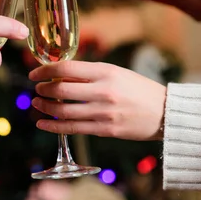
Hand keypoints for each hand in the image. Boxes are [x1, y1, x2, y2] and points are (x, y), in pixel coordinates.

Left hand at [29, 61, 165, 140]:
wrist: (165, 113)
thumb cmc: (140, 90)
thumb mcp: (117, 73)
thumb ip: (91, 74)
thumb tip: (61, 74)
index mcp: (106, 72)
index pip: (67, 69)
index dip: (45, 70)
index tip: (35, 73)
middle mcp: (103, 91)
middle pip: (61, 90)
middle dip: (43, 89)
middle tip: (37, 89)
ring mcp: (104, 112)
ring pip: (63, 111)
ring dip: (45, 108)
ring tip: (37, 104)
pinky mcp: (105, 130)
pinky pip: (73, 129)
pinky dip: (54, 126)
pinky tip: (43, 124)